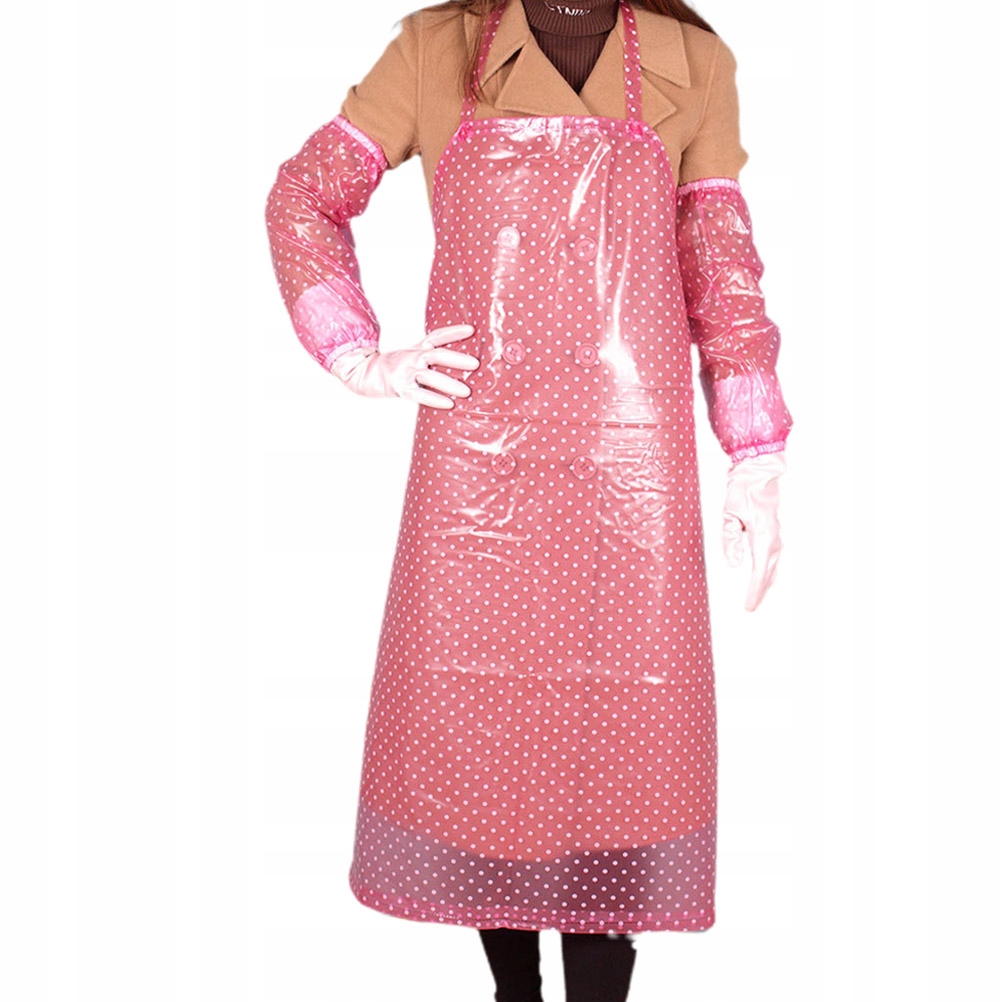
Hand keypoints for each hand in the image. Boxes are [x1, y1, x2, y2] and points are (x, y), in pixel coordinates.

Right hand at [329, 324, 479, 408]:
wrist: (365, 373)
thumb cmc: (394, 366)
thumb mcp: (412, 354)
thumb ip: (430, 355)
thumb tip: (461, 361)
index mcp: (417, 348)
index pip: (437, 337)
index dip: (454, 332)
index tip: (471, 330)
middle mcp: (413, 357)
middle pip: (437, 355)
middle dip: (457, 359)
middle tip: (475, 364)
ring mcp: (406, 372)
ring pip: (430, 376)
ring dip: (450, 384)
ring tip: (467, 391)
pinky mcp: (400, 388)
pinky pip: (420, 394)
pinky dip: (435, 399)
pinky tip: (449, 404)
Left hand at [722, 451, 785, 611]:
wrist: (759, 471)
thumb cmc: (742, 489)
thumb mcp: (729, 514)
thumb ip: (730, 539)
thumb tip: (733, 564)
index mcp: (763, 536)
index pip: (760, 572)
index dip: (754, 592)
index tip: (749, 606)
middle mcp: (774, 539)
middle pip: (769, 573)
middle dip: (760, 592)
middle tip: (751, 608)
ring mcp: (777, 535)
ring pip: (773, 566)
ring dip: (766, 583)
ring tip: (757, 597)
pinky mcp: (774, 532)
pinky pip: (774, 557)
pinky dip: (769, 570)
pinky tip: (765, 576)